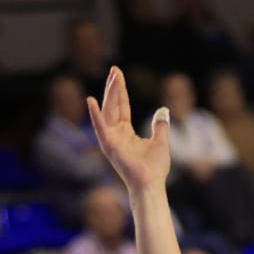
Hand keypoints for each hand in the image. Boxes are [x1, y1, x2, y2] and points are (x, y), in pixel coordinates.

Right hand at [87, 66, 170, 195]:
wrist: (152, 184)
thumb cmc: (155, 168)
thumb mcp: (161, 141)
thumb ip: (160, 126)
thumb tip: (163, 110)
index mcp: (125, 132)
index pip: (122, 106)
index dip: (120, 90)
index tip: (118, 73)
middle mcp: (115, 134)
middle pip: (113, 105)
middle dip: (114, 87)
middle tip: (115, 69)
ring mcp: (111, 140)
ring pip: (108, 111)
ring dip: (109, 94)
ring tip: (112, 77)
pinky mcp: (109, 146)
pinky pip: (100, 127)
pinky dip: (95, 115)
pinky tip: (90, 100)